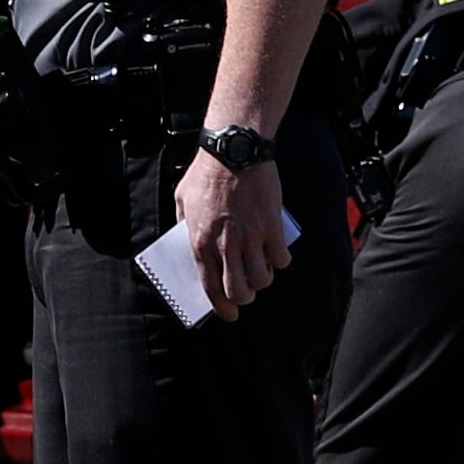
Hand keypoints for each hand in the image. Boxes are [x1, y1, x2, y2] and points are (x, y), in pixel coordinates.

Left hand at [174, 142, 289, 319]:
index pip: (210, 287)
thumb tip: (192, 244)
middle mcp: (225, 244)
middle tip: (248, 290)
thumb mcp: (182, 199)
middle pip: (239, 290)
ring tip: (262, 270)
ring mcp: (250, 236)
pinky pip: (281, 258)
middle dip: (244, 297)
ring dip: (263, 280)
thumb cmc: (206, 171)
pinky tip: (278, 255)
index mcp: (200, 241)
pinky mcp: (271, 225)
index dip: (221, 307)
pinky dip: (281, 261)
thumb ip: (185, 225)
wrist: (235, 149)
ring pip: (262, 279)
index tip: (229, 313)